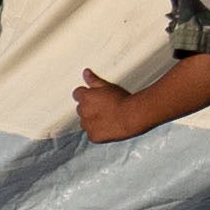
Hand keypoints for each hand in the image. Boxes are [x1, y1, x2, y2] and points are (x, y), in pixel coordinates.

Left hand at [69, 69, 187, 144]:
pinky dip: (97, 131)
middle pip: (81, 109)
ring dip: (91, 120)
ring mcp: (87, 125)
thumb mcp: (107, 86)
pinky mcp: (93, 136)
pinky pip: (91, 134)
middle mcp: (83, 112)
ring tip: (107, 117)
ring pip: (85, 122)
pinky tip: (108, 127)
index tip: (94, 97)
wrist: (132, 116)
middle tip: (104, 107)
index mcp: (85, 97)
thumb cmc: (122, 99)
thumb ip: (94, 80)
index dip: (86, 95)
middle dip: (89, 108)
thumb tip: (85, 73)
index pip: (77, 94)